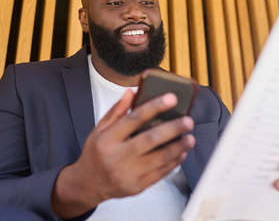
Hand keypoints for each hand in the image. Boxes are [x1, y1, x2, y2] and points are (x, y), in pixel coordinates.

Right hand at [52, 89, 194, 217]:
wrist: (88, 184)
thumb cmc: (95, 154)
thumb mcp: (99, 130)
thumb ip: (117, 111)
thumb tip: (132, 92)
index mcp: (107, 139)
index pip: (133, 119)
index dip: (154, 107)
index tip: (171, 98)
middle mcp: (117, 156)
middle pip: (150, 139)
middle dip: (173, 129)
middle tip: (188, 121)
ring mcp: (128, 174)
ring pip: (159, 158)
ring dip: (178, 147)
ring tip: (190, 138)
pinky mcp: (137, 187)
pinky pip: (160, 173)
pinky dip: (173, 163)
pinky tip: (181, 153)